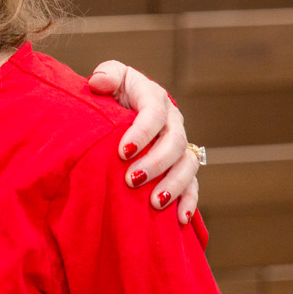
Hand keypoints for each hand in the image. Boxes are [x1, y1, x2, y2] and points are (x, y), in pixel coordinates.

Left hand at [87, 61, 200, 223]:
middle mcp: (173, 122)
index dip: (142, 132)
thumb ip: (106, 76)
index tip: (123, 151)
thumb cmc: (112, 92)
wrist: (119, 109)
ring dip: (173, 185)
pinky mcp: (181, 166)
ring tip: (155, 202)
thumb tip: (100, 83)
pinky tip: (178, 218)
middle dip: (155, 163)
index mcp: (154, 98)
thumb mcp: (109, 78)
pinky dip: (188, 201)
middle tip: (131, 179)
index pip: (154, 113)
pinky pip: (192, 185)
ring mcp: (180, 145)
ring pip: (187, 165)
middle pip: (174, 143)